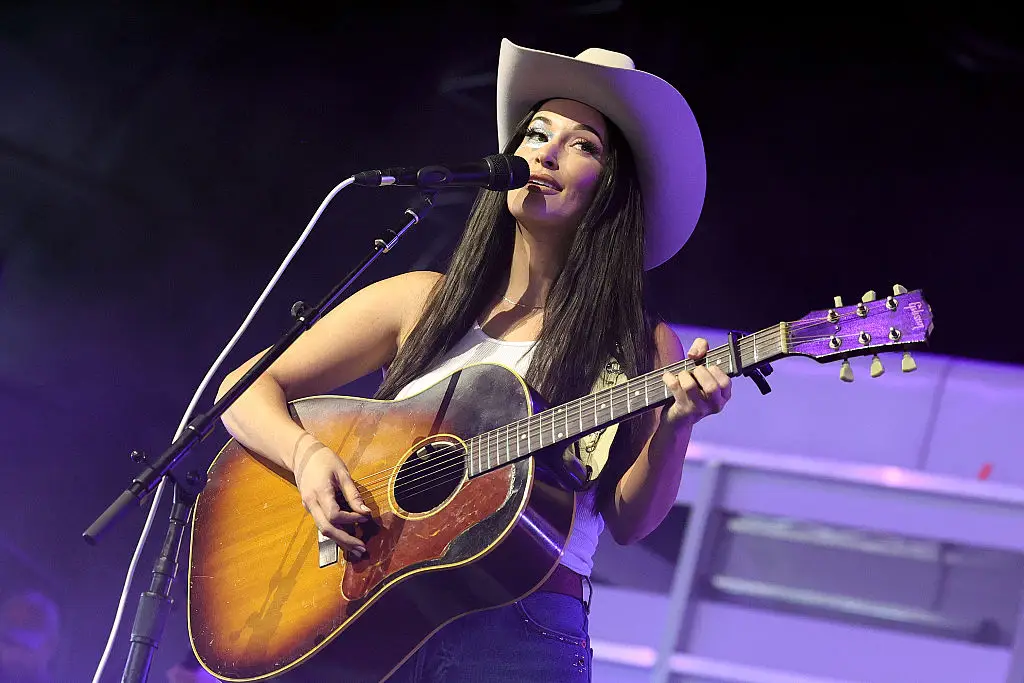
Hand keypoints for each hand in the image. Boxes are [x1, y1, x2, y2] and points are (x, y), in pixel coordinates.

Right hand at [292, 438, 371, 558]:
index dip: (351, 519)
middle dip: (345, 541)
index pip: (334, 515)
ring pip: (323, 530)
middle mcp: (311, 504)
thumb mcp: (342, 473)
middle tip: (362, 549)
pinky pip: (322, 524)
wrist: (302, 455)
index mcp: (320, 493)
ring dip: (340, 541)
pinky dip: (335, 532)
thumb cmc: (325, 460)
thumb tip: (365, 512)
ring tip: (356, 548)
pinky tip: (346, 537)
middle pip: (327, 529)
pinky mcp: (311, 509)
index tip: (365, 518)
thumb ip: (353, 494)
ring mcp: (309, 508)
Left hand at [660, 338, 731, 429]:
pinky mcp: (683, 410)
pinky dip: (669, 377)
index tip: (707, 367)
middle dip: (699, 372)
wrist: (679, 418)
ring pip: (690, 386)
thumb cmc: (692, 389)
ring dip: (683, 375)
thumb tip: (695, 353)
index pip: (726, 381)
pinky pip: (674, 387)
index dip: (715, 370)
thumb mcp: (701, 368)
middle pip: (711, 386)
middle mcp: (715, 404)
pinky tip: (667, 376)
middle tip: (693, 372)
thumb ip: (702, 348)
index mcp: (724, 395)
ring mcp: (699, 409)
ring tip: (681, 376)